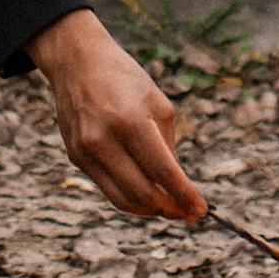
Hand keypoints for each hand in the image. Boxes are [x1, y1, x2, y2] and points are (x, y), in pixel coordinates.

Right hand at [26, 10, 201, 219]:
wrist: (78, 63)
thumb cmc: (126, 80)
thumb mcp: (158, 105)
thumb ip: (167, 149)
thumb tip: (177, 188)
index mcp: (130, 122)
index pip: (163, 173)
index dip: (185, 196)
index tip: (202, 210)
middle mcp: (104, 140)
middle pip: (143, 193)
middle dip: (170, 209)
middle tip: (189, 213)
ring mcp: (86, 152)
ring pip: (123, 200)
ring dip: (151, 210)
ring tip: (171, 208)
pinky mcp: (76, 158)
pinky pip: (108, 189)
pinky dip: (131, 197)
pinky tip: (148, 194)